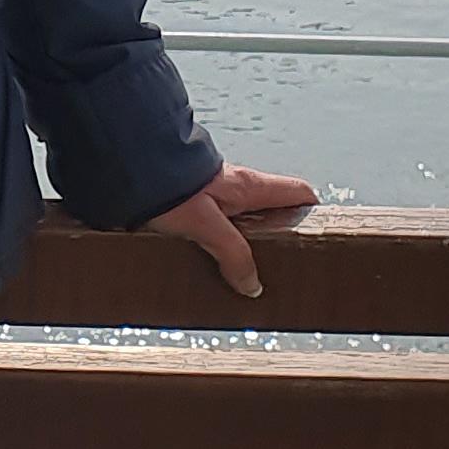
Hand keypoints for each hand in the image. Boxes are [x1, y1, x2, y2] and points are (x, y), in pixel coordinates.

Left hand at [144, 163, 317, 298]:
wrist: (131, 162)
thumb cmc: (170, 187)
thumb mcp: (207, 226)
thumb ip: (233, 255)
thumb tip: (253, 286)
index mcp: (251, 187)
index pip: (299, 192)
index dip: (313, 211)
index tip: (318, 236)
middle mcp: (238, 187)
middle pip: (273, 210)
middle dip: (278, 236)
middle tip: (279, 268)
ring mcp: (216, 193)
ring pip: (244, 218)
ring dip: (245, 243)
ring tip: (243, 274)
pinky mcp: (194, 200)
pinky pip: (218, 223)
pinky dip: (221, 242)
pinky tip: (210, 263)